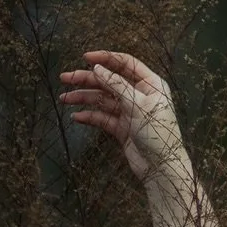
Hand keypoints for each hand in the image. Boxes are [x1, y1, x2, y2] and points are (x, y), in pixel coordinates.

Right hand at [59, 49, 185, 182]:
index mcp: (150, 84)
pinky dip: (90, 116)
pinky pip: (102, 118)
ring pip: (102, 99)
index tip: (85, 58)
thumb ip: (116, 85)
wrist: (161, 168)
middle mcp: (139, 95)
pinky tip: (76, 117)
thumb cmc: (157, 133)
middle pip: (109, 81)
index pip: (125, 64)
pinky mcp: (122, 128)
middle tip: (65, 78)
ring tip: (64, 99)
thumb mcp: (137, 104)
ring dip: (83, 98)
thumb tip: (97, 69)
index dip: (105, 59)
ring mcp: (130, 112)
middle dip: (86, 79)